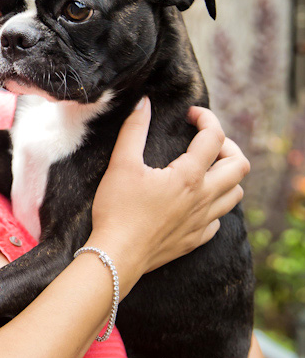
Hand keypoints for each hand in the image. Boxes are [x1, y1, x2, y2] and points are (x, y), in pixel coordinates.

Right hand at [87, 98, 249, 286]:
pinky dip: (214, 205)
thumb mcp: (121, 164)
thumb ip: (133, 130)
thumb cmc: (117, 209)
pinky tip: (195, 203)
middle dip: (228, 147)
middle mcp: (203, 198)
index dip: (206, 119)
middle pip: (239, 166)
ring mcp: (202, 221)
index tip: (191, 115)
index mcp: (189, 176)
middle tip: (205, 142)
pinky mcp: (194, 239)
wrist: (117, 255)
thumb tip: (143, 103)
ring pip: (236, 194)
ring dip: (227, 176)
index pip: (214, 138)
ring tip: (206, 170)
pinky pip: (218, 220)